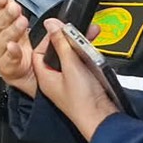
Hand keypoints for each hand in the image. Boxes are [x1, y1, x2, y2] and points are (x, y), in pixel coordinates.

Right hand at [0, 0, 34, 95]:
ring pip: (2, 40)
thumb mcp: (4, 7)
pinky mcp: (7, 66)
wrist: (24, 66)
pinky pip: (8, 59)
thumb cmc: (12, 34)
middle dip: (4, 15)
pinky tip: (15, 46)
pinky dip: (12, 52)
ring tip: (21, 22)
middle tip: (14, 7)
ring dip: (11, 30)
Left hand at [30, 18, 116, 141]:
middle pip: (58, 52)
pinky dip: (88, 55)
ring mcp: (70, 81)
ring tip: (90, 36)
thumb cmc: (83, 100)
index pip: (40, 51)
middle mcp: (55, 79)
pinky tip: (95, 51)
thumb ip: (62, 44)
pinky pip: (83, 63)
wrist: (103, 119)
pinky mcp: (84, 82)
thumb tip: (51, 24)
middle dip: (69, 39)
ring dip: (81, 46)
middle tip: (79, 30)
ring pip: (72, 56)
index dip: (49, 38)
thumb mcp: (71, 66)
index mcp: (45, 76)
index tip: (60, 28)